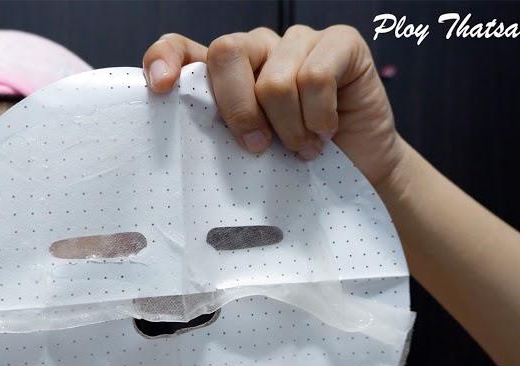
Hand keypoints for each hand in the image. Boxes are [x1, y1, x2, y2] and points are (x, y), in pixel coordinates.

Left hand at [142, 26, 409, 193]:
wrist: (359, 170)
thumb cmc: (292, 162)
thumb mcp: (241, 151)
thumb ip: (212, 132)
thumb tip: (175, 141)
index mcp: (222, 70)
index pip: (179, 47)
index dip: (164, 59)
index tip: (160, 89)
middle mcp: (256, 46)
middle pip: (226, 53)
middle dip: (238, 109)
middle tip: (255, 147)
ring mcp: (298, 40)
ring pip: (274, 79)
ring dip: (288, 126)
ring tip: (300, 147)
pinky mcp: (340, 42)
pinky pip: (316, 77)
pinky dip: (318, 116)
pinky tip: (325, 131)